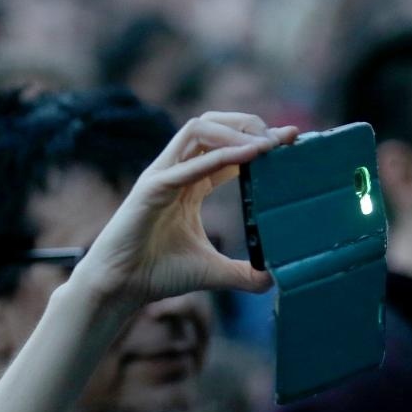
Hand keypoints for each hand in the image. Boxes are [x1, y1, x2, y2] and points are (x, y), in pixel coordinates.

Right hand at [68, 113, 295, 308]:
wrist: (120, 287)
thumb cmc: (157, 274)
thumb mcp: (213, 271)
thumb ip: (244, 274)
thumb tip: (274, 280)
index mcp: (190, 184)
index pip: (228, 149)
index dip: (259, 141)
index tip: (291, 142)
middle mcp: (176, 171)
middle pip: (214, 125)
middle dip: (249, 124)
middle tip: (282, 138)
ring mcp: (163, 175)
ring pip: (199, 128)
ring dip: (237, 130)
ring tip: (268, 142)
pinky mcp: (152, 187)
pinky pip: (189, 163)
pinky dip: (222, 154)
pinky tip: (251, 154)